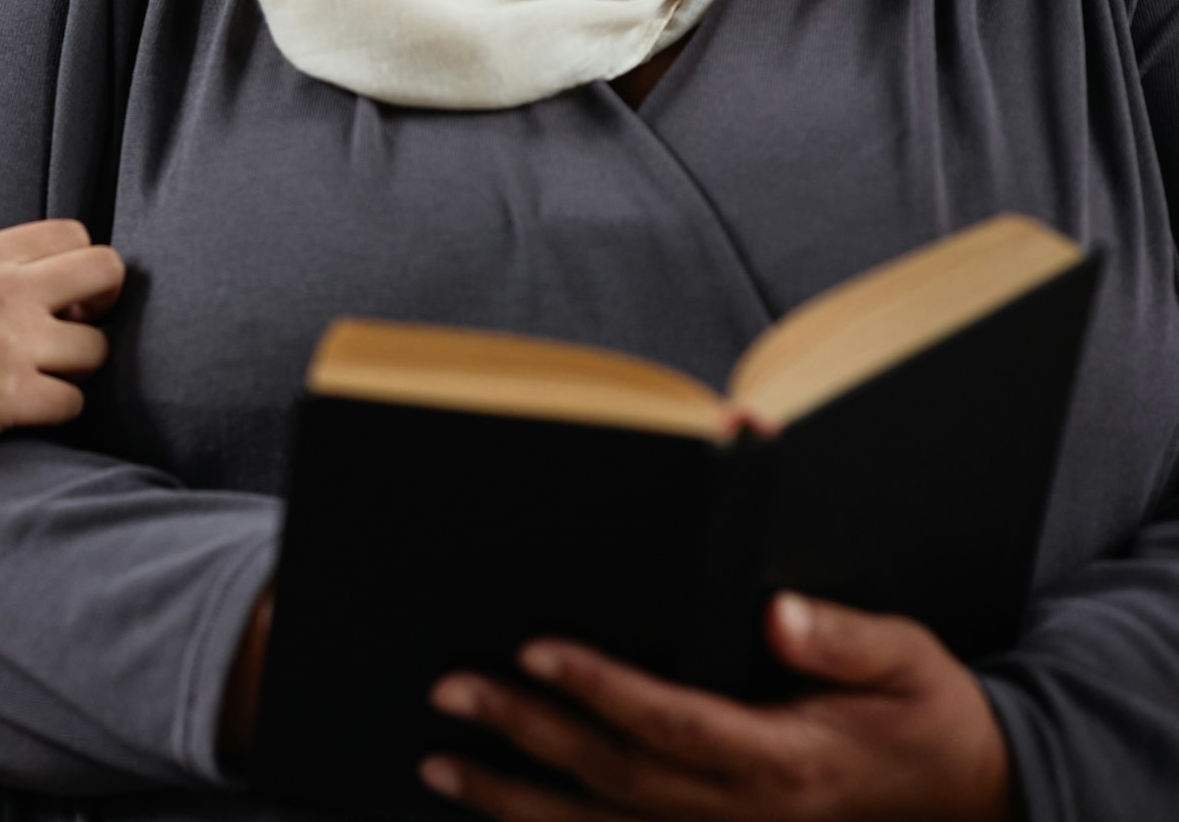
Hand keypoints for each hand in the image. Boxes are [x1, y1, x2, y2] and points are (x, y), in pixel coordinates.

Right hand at [0, 220, 124, 435]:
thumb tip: (35, 257)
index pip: (76, 234)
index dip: (81, 263)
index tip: (68, 288)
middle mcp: (8, 290)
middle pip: (105, 272)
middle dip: (104, 299)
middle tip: (80, 321)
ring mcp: (12, 344)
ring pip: (97, 347)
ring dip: (79, 362)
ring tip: (48, 368)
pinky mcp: (10, 397)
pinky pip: (74, 402)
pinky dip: (60, 405)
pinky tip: (34, 403)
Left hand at [420, 593, 1010, 821]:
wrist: (973, 798)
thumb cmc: (929, 718)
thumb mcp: (911, 660)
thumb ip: (843, 639)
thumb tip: (776, 611)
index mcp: (786, 759)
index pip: (672, 722)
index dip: (600, 687)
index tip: (537, 649)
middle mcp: (746, 812)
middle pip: (614, 775)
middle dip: (526, 732)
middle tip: (453, 690)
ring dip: (514, 798)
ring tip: (440, 762)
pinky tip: (499, 814)